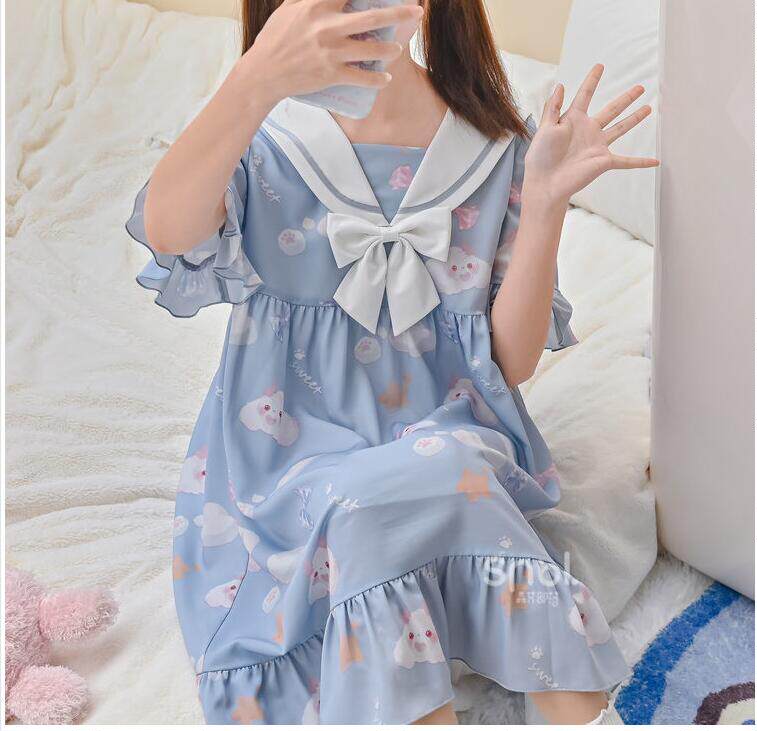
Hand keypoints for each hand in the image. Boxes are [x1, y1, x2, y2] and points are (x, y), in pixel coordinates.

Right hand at [238, 0, 422, 105]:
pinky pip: (361, 77)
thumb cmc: (274, 40)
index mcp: (317, 6)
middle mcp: (328, 27)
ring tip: (396, 49)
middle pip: (372, 16)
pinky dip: (376, 79)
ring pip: (371, 49)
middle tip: (417, 11)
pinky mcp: (331, 74)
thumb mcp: (288, 10)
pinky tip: (385, 78)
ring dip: (389, 49)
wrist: (264, 73)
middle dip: (399, 13)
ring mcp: (331, 52)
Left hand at [524, 64, 659, 206]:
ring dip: (635, 119)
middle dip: (626, 99)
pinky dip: (641, 162)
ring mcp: (597, 146)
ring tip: (648, 108)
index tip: (600, 66)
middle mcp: (588, 131)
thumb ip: (553, 107)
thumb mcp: (545, 128)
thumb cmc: (540, 157)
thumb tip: (560, 85)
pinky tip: (655, 162)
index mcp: (573, 120)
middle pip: (612, 110)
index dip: (592, 80)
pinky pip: (626, 162)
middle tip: (640, 88)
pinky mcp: (603, 162)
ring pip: (621, 129)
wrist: (545, 182)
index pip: (585, 95)